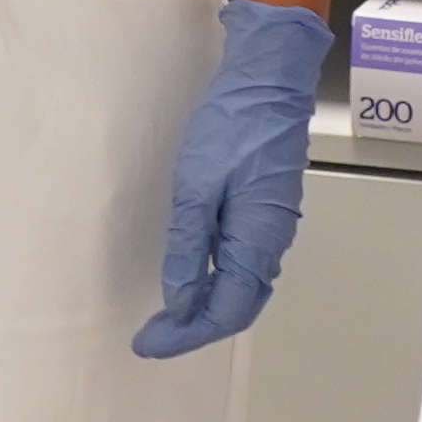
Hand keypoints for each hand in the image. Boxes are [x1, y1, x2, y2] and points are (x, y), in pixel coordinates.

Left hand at [133, 0, 331, 358]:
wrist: (270, 79)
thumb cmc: (232, 125)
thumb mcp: (196, 184)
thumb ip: (187, 245)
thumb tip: (179, 300)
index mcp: (257, 241)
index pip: (224, 312)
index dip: (185, 334)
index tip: (147, 343)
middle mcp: (272, 241)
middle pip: (238, 306)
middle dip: (195, 327)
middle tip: (154, 335)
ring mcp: (273, 225)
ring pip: (243, 286)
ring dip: (207, 305)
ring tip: (169, 313)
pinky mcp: (268, 208)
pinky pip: (244, 262)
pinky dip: (218, 280)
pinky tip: (195, 273)